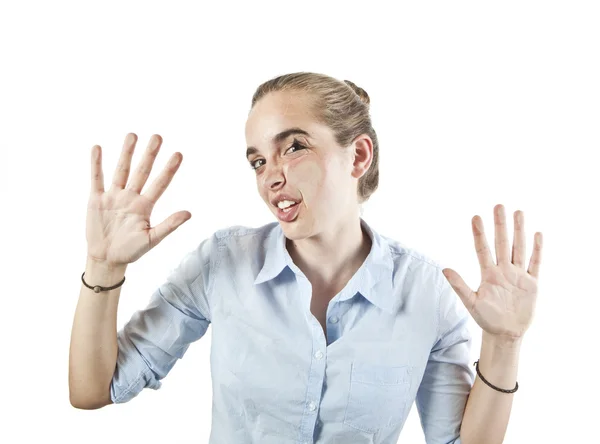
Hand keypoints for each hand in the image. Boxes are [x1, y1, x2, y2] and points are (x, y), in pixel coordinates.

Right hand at [86, 133, 190, 266]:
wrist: (107, 259)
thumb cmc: (131, 251)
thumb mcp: (152, 239)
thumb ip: (169, 225)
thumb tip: (189, 213)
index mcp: (145, 206)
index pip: (160, 184)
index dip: (169, 169)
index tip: (178, 154)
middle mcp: (131, 197)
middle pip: (142, 171)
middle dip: (149, 155)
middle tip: (158, 136)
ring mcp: (114, 197)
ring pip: (121, 170)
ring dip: (126, 153)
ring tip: (132, 135)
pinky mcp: (97, 200)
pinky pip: (97, 179)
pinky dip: (96, 164)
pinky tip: (98, 148)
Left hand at [442, 204, 542, 340]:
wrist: (505, 333)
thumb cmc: (486, 318)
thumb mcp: (471, 302)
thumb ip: (459, 285)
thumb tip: (444, 268)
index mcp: (488, 274)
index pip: (482, 249)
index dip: (479, 234)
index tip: (476, 217)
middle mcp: (503, 270)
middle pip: (501, 243)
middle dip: (500, 225)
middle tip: (499, 205)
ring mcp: (518, 275)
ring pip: (518, 248)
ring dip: (519, 231)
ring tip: (518, 212)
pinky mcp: (531, 284)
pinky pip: (535, 263)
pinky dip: (537, 250)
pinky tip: (537, 235)